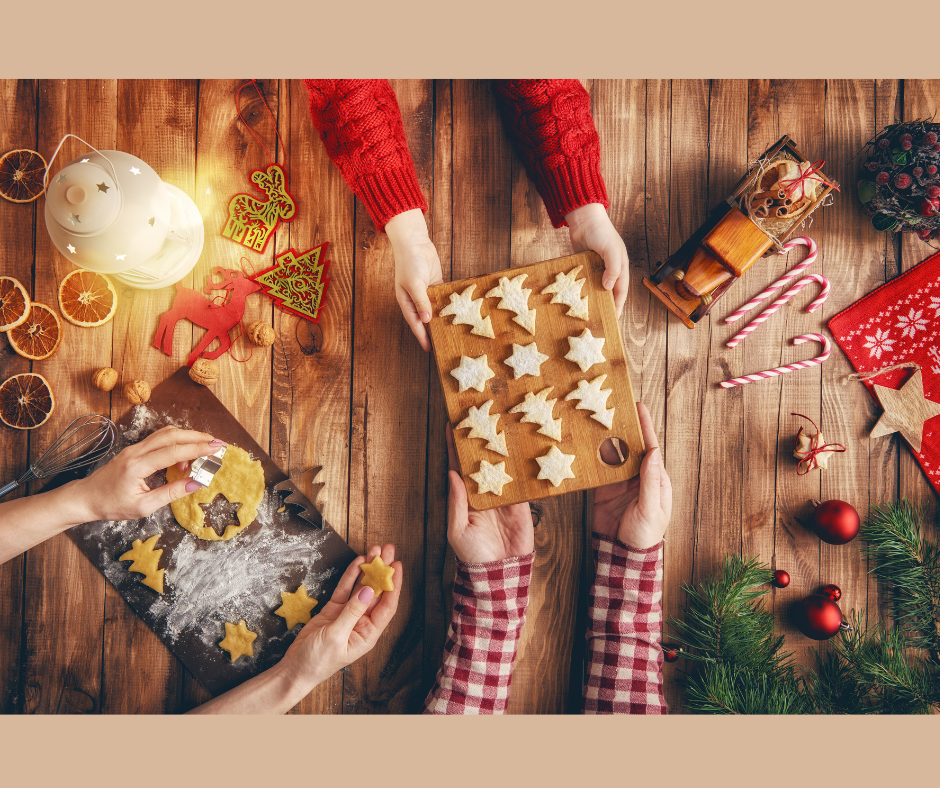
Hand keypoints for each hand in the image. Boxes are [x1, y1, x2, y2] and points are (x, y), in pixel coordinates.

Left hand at [73, 426, 219, 521]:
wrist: (86, 498)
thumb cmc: (112, 505)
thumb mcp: (143, 507)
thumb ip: (171, 493)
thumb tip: (196, 483)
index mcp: (137, 466)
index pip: (173, 452)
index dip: (197, 449)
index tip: (216, 449)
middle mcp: (136, 452)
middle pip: (171, 435)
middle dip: (197, 437)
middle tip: (217, 443)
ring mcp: (134, 448)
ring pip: (166, 433)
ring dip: (188, 437)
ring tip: (205, 449)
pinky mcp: (135, 449)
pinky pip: (160, 439)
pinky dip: (177, 442)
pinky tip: (185, 455)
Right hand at [279, 545, 401, 689]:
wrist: (294, 669)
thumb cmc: (317, 662)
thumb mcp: (335, 636)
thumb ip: (352, 612)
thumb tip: (368, 591)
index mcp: (368, 634)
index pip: (387, 606)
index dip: (393, 585)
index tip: (396, 566)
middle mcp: (362, 623)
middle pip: (376, 593)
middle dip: (382, 571)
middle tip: (387, 550)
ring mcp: (348, 615)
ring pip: (361, 588)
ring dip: (368, 570)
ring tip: (374, 551)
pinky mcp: (334, 610)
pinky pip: (345, 589)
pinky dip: (351, 576)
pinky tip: (358, 562)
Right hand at [386, 208, 443, 351]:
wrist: (414, 243)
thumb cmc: (410, 263)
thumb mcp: (414, 284)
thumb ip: (421, 302)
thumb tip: (426, 320)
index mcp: (407, 302)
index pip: (415, 323)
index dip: (422, 337)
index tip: (429, 349)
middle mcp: (416, 300)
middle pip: (425, 320)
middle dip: (433, 331)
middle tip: (444, 343)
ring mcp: (426, 292)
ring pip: (435, 310)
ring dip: (442, 319)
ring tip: (452, 331)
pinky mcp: (436, 284)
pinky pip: (442, 298)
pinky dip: (448, 305)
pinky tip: (457, 312)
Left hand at [446, 425, 533, 562]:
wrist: (501, 573)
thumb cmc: (473, 555)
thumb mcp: (457, 530)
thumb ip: (456, 502)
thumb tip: (452, 474)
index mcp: (465, 497)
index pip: (458, 467)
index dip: (455, 448)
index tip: (452, 426)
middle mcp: (483, 493)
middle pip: (480, 461)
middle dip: (479, 441)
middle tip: (478, 416)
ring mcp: (503, 496)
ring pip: (501, 466)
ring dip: (500, 448)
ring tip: (499, 425)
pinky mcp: (522, 503)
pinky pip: (521, 481)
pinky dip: (521, 467)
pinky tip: (521, 449)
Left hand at [565, 203, 629, 315]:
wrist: (584, 219)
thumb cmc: (601, 233)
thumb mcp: (611, 251)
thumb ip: (612, 269)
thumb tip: (608, 288)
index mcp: (620, 267)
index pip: (621, 291)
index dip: (618, 305)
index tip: (614, 318)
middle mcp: (610, 268)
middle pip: (609, 291)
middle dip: (606, 304)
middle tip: (600, 318)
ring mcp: (597, 267)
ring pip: (596, 287)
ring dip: (593, 298)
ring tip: (587, 312)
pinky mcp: (584, 264)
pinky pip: (584, 280)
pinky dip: (582, 288)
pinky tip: (576, 297)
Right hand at [592, 402, 671, 549]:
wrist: (622, 556)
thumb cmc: (644, 536)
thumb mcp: (651, 509)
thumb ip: (650, 481)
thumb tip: (652, 453)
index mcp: (655, 480)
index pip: (651, 448)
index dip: (645, 427)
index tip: (638, 408)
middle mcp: (638, 477)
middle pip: (631, 447)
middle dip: (625, 427)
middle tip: (615, 407)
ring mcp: (620, 482)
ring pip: (613, 454)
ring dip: (607, 438)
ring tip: (599, 418)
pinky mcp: (603, 489)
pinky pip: (599, 468)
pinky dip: (593, 456)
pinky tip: (587, 443)